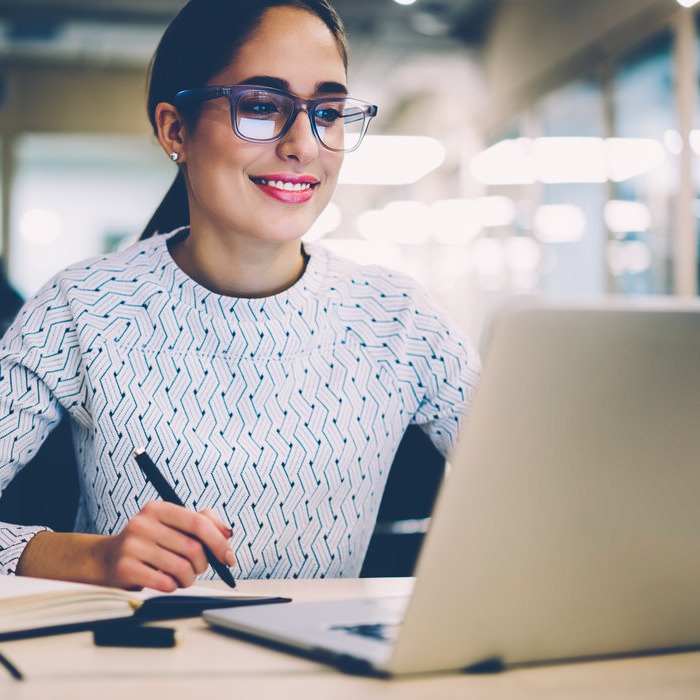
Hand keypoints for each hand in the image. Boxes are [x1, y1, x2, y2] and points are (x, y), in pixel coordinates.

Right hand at [98, 501, 234, 590]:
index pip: (198, 522)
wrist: (110, 559)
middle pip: (193, 548)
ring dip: (188, 578)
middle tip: (197, 568)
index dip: (218, 542)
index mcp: (158, 508)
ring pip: (181, 568)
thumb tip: (228, 533)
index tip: (228, 558)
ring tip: (180, 576)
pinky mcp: (125, 568)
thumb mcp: (175, 525)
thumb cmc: (152, 542)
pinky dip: (173, 587)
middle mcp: (143, 523)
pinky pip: (165, 583)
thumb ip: (205, 522)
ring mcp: (132, 545)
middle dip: (202, 564)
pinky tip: (166, 582)